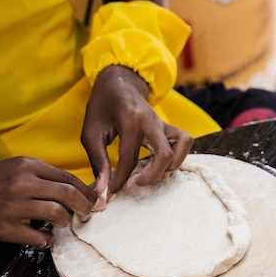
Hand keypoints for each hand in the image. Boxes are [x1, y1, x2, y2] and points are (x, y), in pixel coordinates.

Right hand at [0, 157, 95, 247]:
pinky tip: (47, 238)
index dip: (86, 190)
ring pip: (58, 215)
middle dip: (85, 206)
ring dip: (67, 221)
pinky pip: (39, 237)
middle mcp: (22, 183)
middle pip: (68, 194)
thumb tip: (75, 190)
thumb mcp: (15, 168)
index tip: (95, 199)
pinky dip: (48, 240)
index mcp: (27, 165)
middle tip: (89, 214)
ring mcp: (14, 206)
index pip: (68, 177)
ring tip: (65, 223)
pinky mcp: (6, 228)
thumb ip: (42, 176)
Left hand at [81, 65, 192, 208]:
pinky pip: (184, 142)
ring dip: (167, 167)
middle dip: (150, 177)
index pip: (129, 158)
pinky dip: (177, 156)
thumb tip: (103, 190)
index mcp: (130, 119)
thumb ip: (98, 162)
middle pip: (164, 156)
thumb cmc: (102, 107)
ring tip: (147, 171)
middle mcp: (152, 120)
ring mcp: (164, 123)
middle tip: (132, 184)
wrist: (118, 83)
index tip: (110, 193)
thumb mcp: (90, 132)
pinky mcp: (170, 126)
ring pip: (180, 148)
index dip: (120, 180)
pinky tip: (158, 162)